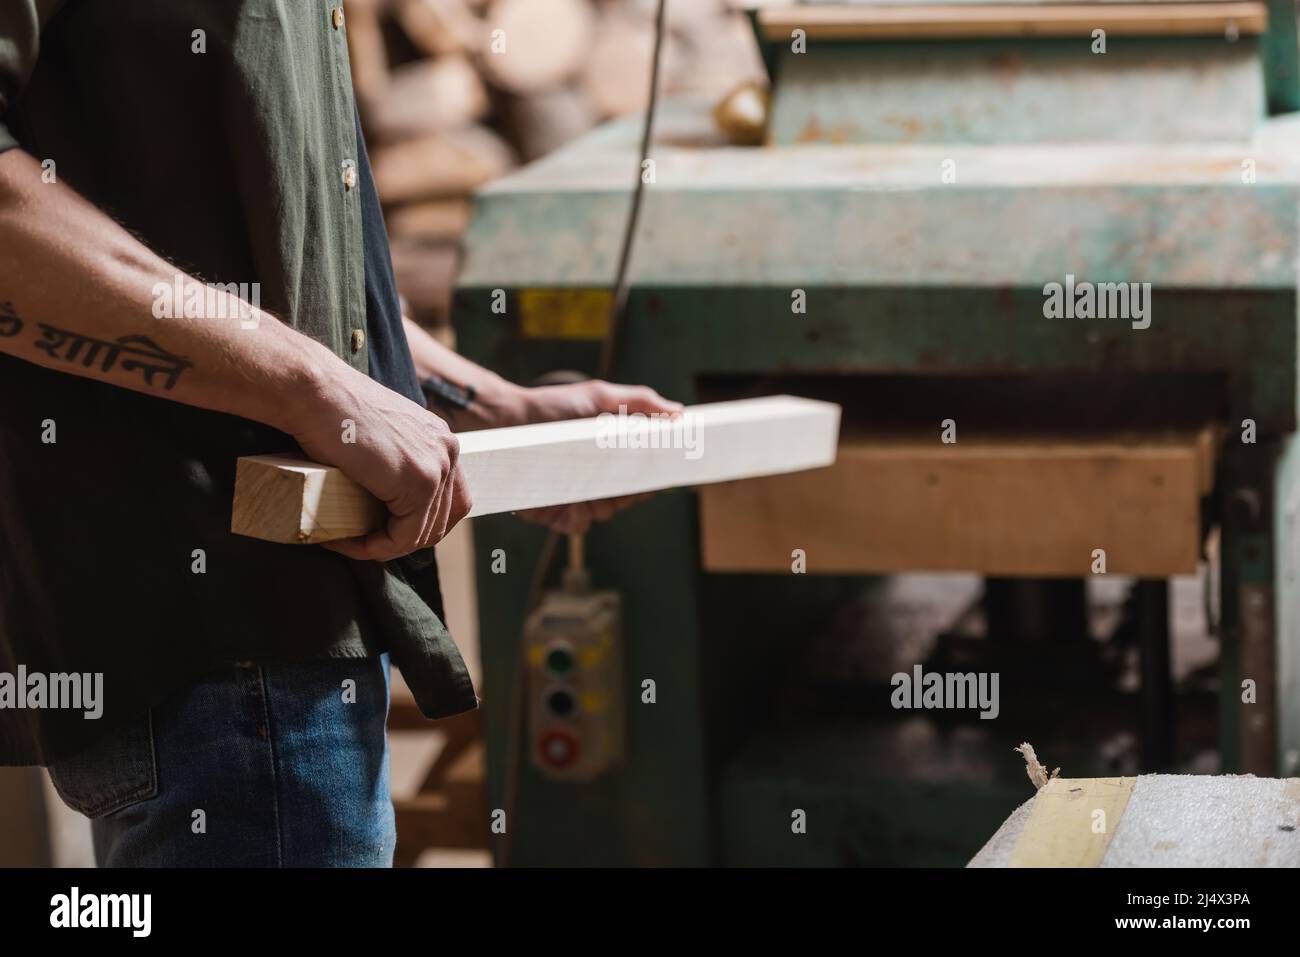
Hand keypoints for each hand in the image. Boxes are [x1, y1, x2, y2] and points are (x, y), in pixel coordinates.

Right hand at [287, 366, 471, 560]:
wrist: (314, 392)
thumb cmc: (332, 412)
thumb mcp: (379, 437)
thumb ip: (396, 462)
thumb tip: (389, 502)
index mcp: (441, 439)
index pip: (451, 499)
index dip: (420, 523)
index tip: (382, 529)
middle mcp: (448, 450)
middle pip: (444, 518)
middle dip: (405, 538)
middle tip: (365, 541)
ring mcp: (437, 466)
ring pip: (423, 532)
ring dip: (386, 546)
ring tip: (349, 542)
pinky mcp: (419, 483)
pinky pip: (404, 536)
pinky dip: (377, 547)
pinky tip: (346, 541)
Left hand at [514, 379, 681, 533]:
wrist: (506, 423)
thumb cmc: (552, 407)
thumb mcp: (599, 396)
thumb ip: (641, 401)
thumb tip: (679, 412)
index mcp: (610, 457)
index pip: (642, 475)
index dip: (654, 476)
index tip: (664, 471)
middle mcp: (595, 479)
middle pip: (628, 497)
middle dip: (629, 490)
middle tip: (620, 474)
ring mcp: (576, 497)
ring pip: (606, 512)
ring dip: (602, 500)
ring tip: (585, 479)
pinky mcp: (554, 513)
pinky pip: (579, 525)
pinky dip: (579, 516)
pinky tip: (571, 499)